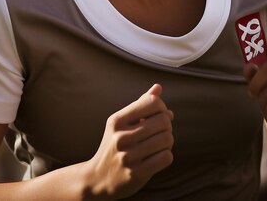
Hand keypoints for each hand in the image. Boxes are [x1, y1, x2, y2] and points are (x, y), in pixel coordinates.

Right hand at [84, 84, 173, 199]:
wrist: (98, 178)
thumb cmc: (114, 145)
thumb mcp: (121, 123)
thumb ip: (140, 104)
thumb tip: (158, 87)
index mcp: (117, 121)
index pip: (151, 102)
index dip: (161, 107)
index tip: (158, 115)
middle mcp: (121, 137)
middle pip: (162, 121)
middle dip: (167, 125)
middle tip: (161, 131)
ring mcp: (128, 156)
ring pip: (166, 139)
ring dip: (168, 141)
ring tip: (160, 144)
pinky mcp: (136, 174)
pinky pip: (166, 157)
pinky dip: (167, 155)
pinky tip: (158, 156)